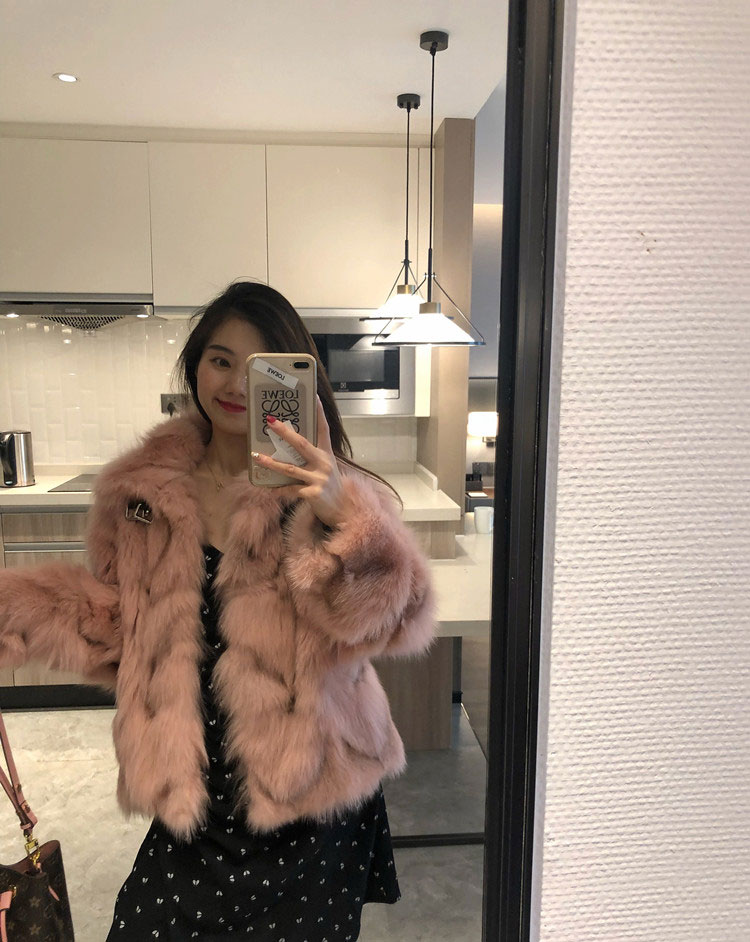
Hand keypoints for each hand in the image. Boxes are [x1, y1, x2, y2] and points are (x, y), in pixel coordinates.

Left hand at [251, 395, 346, 528]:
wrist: (343, 510)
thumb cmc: (331, 487)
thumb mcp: (326, 467)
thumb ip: (313, 456)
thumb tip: (291, 444)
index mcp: (327, 454)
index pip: (323, 428)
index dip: (319, 412)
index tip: (313, 395)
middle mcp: (324, 463)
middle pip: (302, 444)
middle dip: (284, 432)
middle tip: (270, 421)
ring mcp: (319, 479)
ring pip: (290, 468)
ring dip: (270, 462)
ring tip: (256, 456)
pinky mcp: (313, 494)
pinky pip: (289, 489)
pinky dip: (277, 489)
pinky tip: (266, 487)